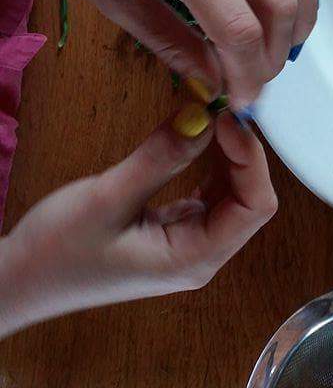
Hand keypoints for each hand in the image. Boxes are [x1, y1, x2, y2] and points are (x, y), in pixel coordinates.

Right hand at [0, 111, 276, 336]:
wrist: (17, 281)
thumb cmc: (57, 251)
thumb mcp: (108, 198)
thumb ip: (161, 158)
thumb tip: (204, 116)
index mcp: (195, 258)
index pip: (254, 206)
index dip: (251, 158)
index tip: (225, 116)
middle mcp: (201, 256)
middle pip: (248, 200)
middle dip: (241, 152)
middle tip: (217, 106)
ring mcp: (187, 245)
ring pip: (229, 195)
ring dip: (225, 155)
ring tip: (207, 114)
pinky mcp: (170, 233)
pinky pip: (205, 195)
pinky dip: (206, 164)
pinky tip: (194, 137)